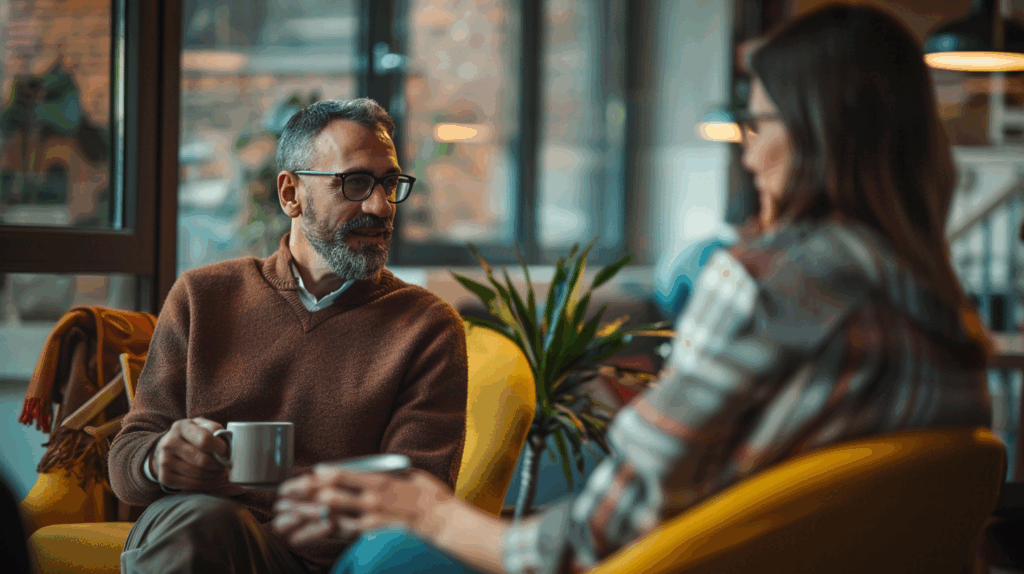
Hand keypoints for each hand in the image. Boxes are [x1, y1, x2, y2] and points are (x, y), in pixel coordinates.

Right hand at [149, 417, 237, 492]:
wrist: (169, 447)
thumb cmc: (193, 435)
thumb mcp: (203, 425)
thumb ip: (216, 430)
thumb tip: (232, 444)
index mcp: (181, 427)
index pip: (205, 440)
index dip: (220, 448)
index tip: (226, 452)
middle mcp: (169, 444)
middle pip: (202, 460)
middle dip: (219, 465)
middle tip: (226, 465)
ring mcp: (164, 461)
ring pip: (198, 474)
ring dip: (215, 476)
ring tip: (222, 473)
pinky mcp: (165, 477)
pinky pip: (191, 485)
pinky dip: (207, 485)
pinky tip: (214, 480)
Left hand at [272, 466, 455, 546]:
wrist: (446, 526)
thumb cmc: (431, 498)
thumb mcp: (410, 474)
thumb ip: (386, 472)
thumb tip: (369, 466)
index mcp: (379, 479)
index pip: (340, 473)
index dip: (318, 474)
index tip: (306, 474)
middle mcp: (370, 498)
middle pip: (328, 493)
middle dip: (302, 491)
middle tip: (284, 492)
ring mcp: (369, 520)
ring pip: (330, 514)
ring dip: (306, 512)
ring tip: (287, 512)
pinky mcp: (372, 536)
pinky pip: (341, 533)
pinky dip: (322, 531)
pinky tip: (306, 533)